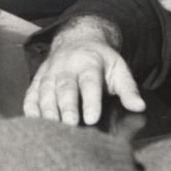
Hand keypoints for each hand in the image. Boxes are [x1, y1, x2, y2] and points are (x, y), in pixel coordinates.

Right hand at [23, 16, 144, 125]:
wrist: (77, 40)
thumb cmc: (100, 61)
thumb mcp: (118, 68)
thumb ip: (128, 88)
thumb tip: (139, 107)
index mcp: (89, 62)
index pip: (90, 81)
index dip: (91, 100)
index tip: (92, 119)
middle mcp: (66, 66)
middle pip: (65, 87)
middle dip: (67, 106)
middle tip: (70, 125)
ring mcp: (49, 72)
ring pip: (45, 92)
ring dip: (47, 111)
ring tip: (51, 130)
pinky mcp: (37, 80)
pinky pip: (31, 95)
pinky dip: (30, 109)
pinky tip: (34, 124)